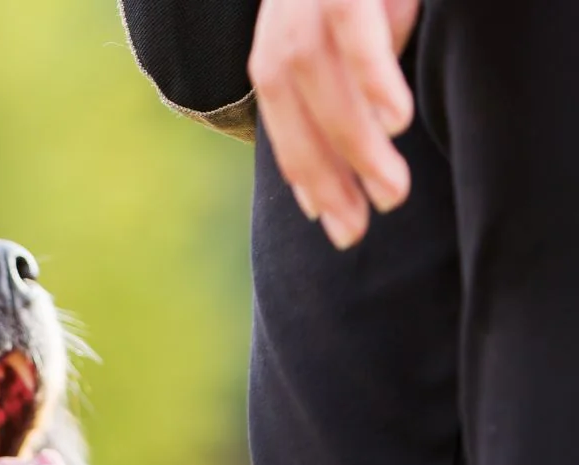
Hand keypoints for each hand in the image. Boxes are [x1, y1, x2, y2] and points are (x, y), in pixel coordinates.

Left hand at [249, 0, 420, 248]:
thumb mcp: (362, 13)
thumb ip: (360, 61)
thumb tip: (377, 121)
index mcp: (281, 25)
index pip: (282, 108)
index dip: (302, 165)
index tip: (331, 219)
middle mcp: (284, 8)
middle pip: (286, 96)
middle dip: (321, 169)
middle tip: (359, 229)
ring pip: (316, 71)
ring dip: (352, 139)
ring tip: (391, 191)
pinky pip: (351, 23)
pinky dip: (372, 75)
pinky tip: (396, 122)